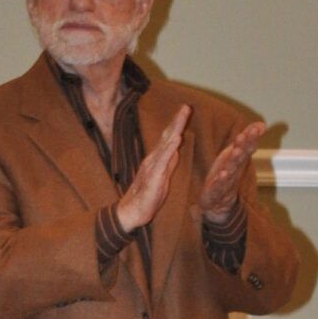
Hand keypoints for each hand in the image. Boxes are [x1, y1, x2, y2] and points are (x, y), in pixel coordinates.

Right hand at [115, 103, 191, 231]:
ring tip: (182, 117)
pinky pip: (163, 160)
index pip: (168, 139)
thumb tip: (176, 149)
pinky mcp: (154, 176)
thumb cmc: (147, 197)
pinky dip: (170, 148)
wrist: (132, 211)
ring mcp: (153, 166)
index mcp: (157, 160)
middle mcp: (154, 159)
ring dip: (174, 130)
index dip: (176, 125)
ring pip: (165, 144)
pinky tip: (176, 138)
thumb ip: (169, 163)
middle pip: (167, 137)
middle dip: (176, 122)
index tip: (184, 112)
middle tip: (185, 107)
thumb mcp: (162, 178)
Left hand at [196, 118, 266, 220]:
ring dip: (233, 161)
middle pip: (240, 157)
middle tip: (245, 135)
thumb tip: (262, 124)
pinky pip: (219, 187)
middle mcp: (234, 170)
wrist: (218, 204)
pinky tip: (222, 175)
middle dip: (243, 146)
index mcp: (238, 160)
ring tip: (236, 151)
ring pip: (231, 170)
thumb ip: (247, 140)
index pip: (247, 148)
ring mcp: (226, 182)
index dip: (251, 138)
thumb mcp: (234, 154)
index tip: (255, 128)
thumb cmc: (226, 174)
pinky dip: (221, 181)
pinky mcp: (215, 192)